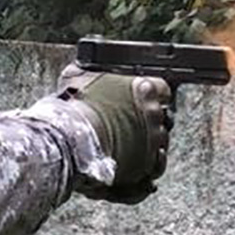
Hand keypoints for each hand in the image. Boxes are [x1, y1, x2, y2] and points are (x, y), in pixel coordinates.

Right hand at [58, 63, 171, 203]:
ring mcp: (153, 139)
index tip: (140, 99)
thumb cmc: (75, 110)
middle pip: (162, 115)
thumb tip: (82, 69)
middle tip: (130, 123)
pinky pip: (156, 165)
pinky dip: (148, 164)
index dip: (150, 94)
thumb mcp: (76, 78)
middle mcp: (154, 113)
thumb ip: (87, 72)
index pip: (161, 88)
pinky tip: (135, 161)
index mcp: (142, 88)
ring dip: (149, 142)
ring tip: (129, 145)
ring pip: (161, 140)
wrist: (72, 143)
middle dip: (149, 119)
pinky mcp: (148, 164)